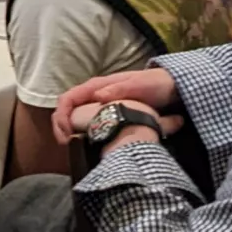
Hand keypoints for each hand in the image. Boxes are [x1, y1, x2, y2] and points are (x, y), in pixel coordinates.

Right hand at [52, 66, 180, 146]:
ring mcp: (99, 103)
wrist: (170, 86)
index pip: (68, 98)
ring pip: (73, 117)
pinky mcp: (106, 112)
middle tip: (66, 145)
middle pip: (66, 109)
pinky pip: (86, 122)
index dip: (62, 117)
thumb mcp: (140, 85)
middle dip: (61, 128)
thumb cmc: (155, 85)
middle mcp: (94, 93)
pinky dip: (81, 134)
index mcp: (98, 85)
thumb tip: (97, 96)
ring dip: (68, 132)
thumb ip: (119, 90)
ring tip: (73, 147)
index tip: (67, 134)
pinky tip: (87, 145)